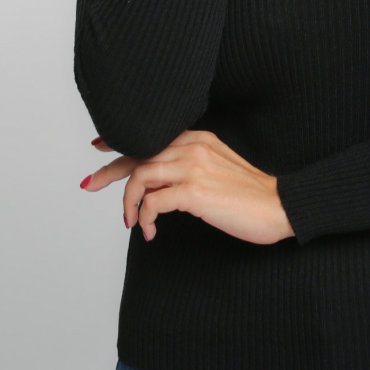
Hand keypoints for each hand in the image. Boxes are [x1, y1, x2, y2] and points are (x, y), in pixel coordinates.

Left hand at [80, 129, 295, 244]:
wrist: (280, 207)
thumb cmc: (251, 195)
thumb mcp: (217, 169)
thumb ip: (188, 168)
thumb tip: (157, 186)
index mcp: (198, 138)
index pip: (150, 138)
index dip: (121, 145)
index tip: (100, 150)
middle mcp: (192, 147)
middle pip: (138, 154)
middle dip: (109, 171)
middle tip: (89, 184)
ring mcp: (193, 167)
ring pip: (140, 176)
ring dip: (128, 201)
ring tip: (129, 221)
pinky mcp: (194, 192)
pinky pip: (152, 202)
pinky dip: (143, 218)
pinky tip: (149, 231)